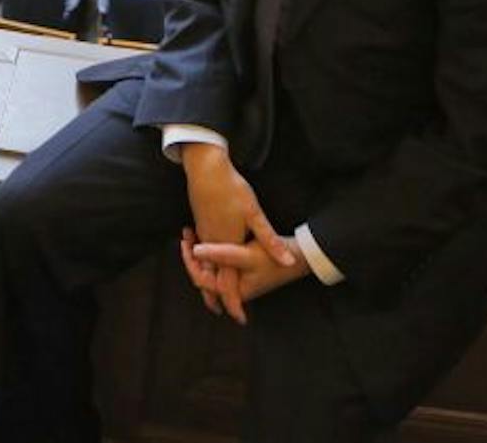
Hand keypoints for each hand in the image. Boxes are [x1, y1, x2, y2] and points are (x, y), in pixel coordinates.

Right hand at [178, 143, 296, 318]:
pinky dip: (203, 262)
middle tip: (220, 310)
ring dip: (208, 279)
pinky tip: (209, 259)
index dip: (233, 303)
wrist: (206, 169)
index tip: (240, 318)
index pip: (227, 284)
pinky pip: (200, 251)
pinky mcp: (199, 223)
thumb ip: (270, 241)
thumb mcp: (255, 214)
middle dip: (214, 296)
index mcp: (225, 245)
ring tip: (215, 289)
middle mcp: (210, 243)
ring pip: (203, 265)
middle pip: (209, 278)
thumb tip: (287, 261)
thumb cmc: (231, 190)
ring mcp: (202, 233)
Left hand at [187, 237, 310, 322]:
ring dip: (201, 253)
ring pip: (212, 268)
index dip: (190, 263)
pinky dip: (212, 252)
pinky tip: (208, 235)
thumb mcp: (246, 255)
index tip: (186, 245)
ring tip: (193, 232)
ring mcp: (238, 279)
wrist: (300, 257)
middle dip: (193, 257)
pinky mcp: (242, 270)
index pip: (202, 281)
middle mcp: (234, 288)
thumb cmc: (274, 260)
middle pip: (204, 276)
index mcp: (233, 290)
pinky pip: (220, 263)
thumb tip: (196, 250)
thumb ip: (221, 254)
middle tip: (186, 236)